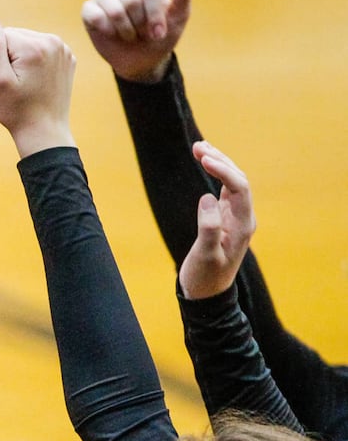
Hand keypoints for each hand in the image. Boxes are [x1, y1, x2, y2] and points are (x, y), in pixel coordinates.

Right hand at [0, 19, 76, 157]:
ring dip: (20, 60)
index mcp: (35, 46)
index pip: (1, 37)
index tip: (4, 80)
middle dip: (8, 57)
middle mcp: (53, 41)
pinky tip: (36, 82)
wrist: (44, 132)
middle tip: (13, 84)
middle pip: (15, 37)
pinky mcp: (67, 58)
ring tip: (24, 84)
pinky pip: (41, 51)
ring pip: (27, 43)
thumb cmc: (17, 110)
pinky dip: (35, 64)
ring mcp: (63, 49)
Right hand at [81, 0, 192, 83]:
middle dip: (139, 23)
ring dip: (124, 28)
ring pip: (113, 7)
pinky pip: (95, 15)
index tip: (158, 31)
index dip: (153, 13)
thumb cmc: (161, 36)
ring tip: (129, 35)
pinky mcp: (88, 10)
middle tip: (142, 33)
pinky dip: (107, 29)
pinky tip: (112, 34)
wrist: (141, 61)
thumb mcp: (179, 15)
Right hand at [179, 141, 256, 299]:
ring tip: (199, 148)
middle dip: (220, 160)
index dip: (224, 170)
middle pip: (238, 180)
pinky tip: (205, 164)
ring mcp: (235, 217)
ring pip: (232, 182)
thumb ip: (208, 227)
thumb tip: (207, 197)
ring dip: (218, 163)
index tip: (203, 159)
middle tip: (197, 147)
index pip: (239, 188)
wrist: (206, 293)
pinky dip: (215, 174)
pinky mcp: (225, 218)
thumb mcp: (204, 256)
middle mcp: (243, 217)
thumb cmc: (205, 277)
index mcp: (243, 225)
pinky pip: (224, 190)